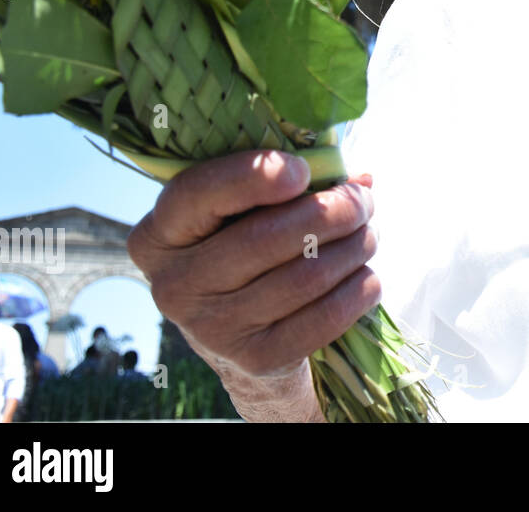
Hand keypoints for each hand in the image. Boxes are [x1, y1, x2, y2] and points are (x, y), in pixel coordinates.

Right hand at [126, 149, 380, 380]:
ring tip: (368, 235)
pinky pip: (324, 318)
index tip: (301, 169)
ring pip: (304, 277)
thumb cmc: (246, 249)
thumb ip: (287, 183)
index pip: (198, 194)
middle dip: (331, 211)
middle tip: (362, 201)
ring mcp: (212, 329)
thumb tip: (359, 179)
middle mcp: (174, 285)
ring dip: (353, 247)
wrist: (243, 337)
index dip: (254, 175)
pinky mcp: (255, 359)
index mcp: (159, 235)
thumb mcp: (244, 212)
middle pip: (265, 238)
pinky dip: (358, 290)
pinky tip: (367, 275)